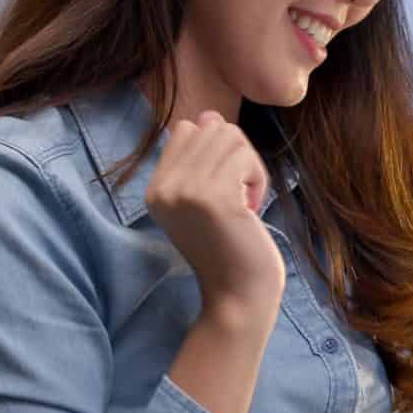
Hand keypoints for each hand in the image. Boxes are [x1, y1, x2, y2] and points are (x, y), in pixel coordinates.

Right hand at [143, 111, 283, 324]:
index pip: (186, 129)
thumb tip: (208, 115)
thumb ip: (202, 160)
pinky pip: (245, 156)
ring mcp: (185, 191)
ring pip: (230, 136)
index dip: (216, 150)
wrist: (238, 296)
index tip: (224, 190)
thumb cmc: (231, 249)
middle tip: (240, 198)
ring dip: (250, 167)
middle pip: (212, 127)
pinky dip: (258, 179)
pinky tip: (251, 210)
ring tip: (244, 204)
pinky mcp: (213, 198)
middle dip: (238, 156)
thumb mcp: (205, 201)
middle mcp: (163, 188)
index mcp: (154, 189)